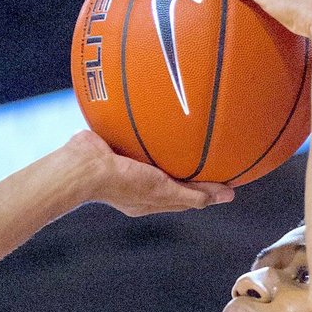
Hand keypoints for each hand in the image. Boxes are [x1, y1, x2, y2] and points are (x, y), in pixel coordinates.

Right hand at [59, 130, 234, 216]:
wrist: (84, 165)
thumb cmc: (122, 183)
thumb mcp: (162, 191)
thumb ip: (190, 195)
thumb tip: (222, 197)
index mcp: (148, 199)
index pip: (184, 197)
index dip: (205, 190)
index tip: (227, 179)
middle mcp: (138, 183)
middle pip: (172, 176)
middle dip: (193, 170)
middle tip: (217, 154)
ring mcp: (125, 163)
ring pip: (157, 155)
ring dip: (173, 147)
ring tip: (194, 129)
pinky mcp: (116, 143)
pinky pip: (140, 134)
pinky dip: (154, 126)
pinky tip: (164, 111)